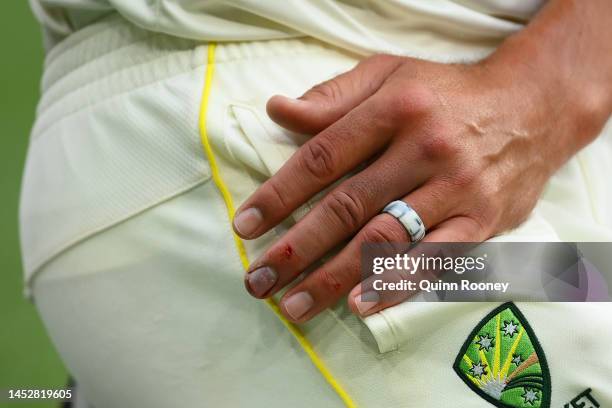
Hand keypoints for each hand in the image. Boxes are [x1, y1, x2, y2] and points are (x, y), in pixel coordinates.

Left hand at [233, 1, 611, 322]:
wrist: (532, 108)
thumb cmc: (447, 94)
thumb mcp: (390, 75)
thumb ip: (332, 97)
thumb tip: (277, 110)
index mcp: (395, 109)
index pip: (323, 157)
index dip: (279, 194)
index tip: (245, 226)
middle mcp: (426, 149)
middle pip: (348, 206)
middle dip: (297, 248)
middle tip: (259, 280)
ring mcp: (457, 188)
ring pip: (386, 240)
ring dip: (336, 277)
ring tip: (295, 304)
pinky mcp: (483, 220)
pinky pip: (436, 260)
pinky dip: (397, 284)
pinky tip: (360, 304)